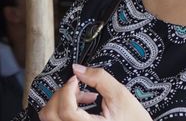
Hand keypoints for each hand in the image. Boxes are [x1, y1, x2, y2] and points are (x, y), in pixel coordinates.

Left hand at [38, 64, 152, 120]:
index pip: (66, 112)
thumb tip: (77, 68)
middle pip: (50, 114)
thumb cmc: (135, 120)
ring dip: (61, 102)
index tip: (75, 80)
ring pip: (50, 118)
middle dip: (61, 94)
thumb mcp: (120, 95)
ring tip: (80, 96)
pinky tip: (81, 105)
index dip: (67, 90)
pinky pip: (58, 120)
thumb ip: (99, 78)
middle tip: (76, 86)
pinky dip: (63, 109)